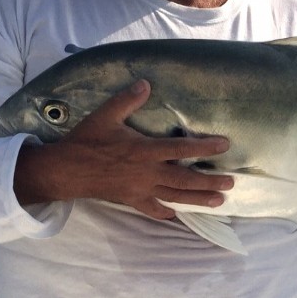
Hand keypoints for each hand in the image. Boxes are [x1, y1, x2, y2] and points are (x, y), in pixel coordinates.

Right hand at [13, 79, 233, 219]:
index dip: (204, 147)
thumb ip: (127, 100)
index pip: (181, 148)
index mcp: (143, 150)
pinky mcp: (131, 200)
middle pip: (185, 179)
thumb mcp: (105, 115)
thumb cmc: (86, 140)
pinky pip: (153, 209)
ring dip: (198, 199)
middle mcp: (146, 173)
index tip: (224, 145)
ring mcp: (140, 190)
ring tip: (219, 201)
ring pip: (175, 196)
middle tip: (231, 183)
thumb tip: (146, 83)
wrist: (66, 171)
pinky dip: (167, 212)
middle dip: (209, 182)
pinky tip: (178, 214)